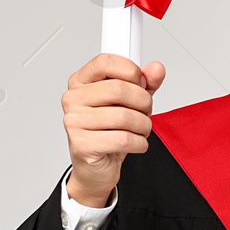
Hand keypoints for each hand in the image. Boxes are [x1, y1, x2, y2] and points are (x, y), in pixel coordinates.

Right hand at [62, 54, 166, 206]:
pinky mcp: (82, 145)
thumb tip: (156, 69)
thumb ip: (145, 84)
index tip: (141, 82)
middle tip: (145, 111)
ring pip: (124, 116)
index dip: (131, 71)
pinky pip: (123, 139)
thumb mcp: (130, 103)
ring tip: (140, 130)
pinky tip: (136, 143)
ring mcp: (74, 122)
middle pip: (120, 89)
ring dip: (143, 125)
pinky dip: (139, 142)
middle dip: (143, 102)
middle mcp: (73, 99)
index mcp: (81, 82)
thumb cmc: (108, 131)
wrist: (95, 168)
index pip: (106, 62)